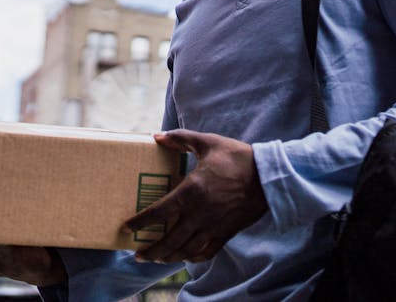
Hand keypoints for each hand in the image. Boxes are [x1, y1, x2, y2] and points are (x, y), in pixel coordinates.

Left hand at [125, 129, 266, 264]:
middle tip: (138, 255)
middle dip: (151, 250)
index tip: (128, 227)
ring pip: (185, 250)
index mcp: (190, 192)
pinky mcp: (226, 233)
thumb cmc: (236, 157)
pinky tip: (185, 257)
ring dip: (168, 257)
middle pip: (169, 240)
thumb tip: (157, 137)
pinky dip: (192, 258)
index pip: (158, 212)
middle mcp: (199, 214)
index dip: (141, 222)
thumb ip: (181, 139)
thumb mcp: (207, 142)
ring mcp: (213, 226)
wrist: (267, 176)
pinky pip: (206, 252)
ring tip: (156, 258)